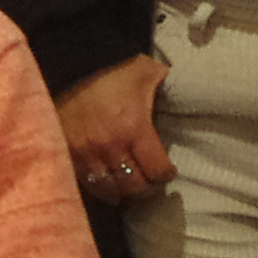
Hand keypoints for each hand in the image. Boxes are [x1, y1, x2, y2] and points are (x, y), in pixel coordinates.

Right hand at [55, 53, 172, 205]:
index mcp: (134, 128)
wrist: (69, 65)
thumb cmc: (112, 71)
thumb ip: (166, 83)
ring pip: (110, 191)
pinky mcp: (68, 156)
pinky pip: (87, 185)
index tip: (168, 172)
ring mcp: (86, 155)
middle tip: (150, 183)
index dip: (166, 175)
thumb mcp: (145, 72)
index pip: (157, 170)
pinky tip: (106, 185)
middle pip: (134, 187)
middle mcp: (111, 147)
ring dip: (122, 191)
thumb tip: (188, 86)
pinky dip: (99, 188)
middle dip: (146, 188)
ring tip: (128, 186)